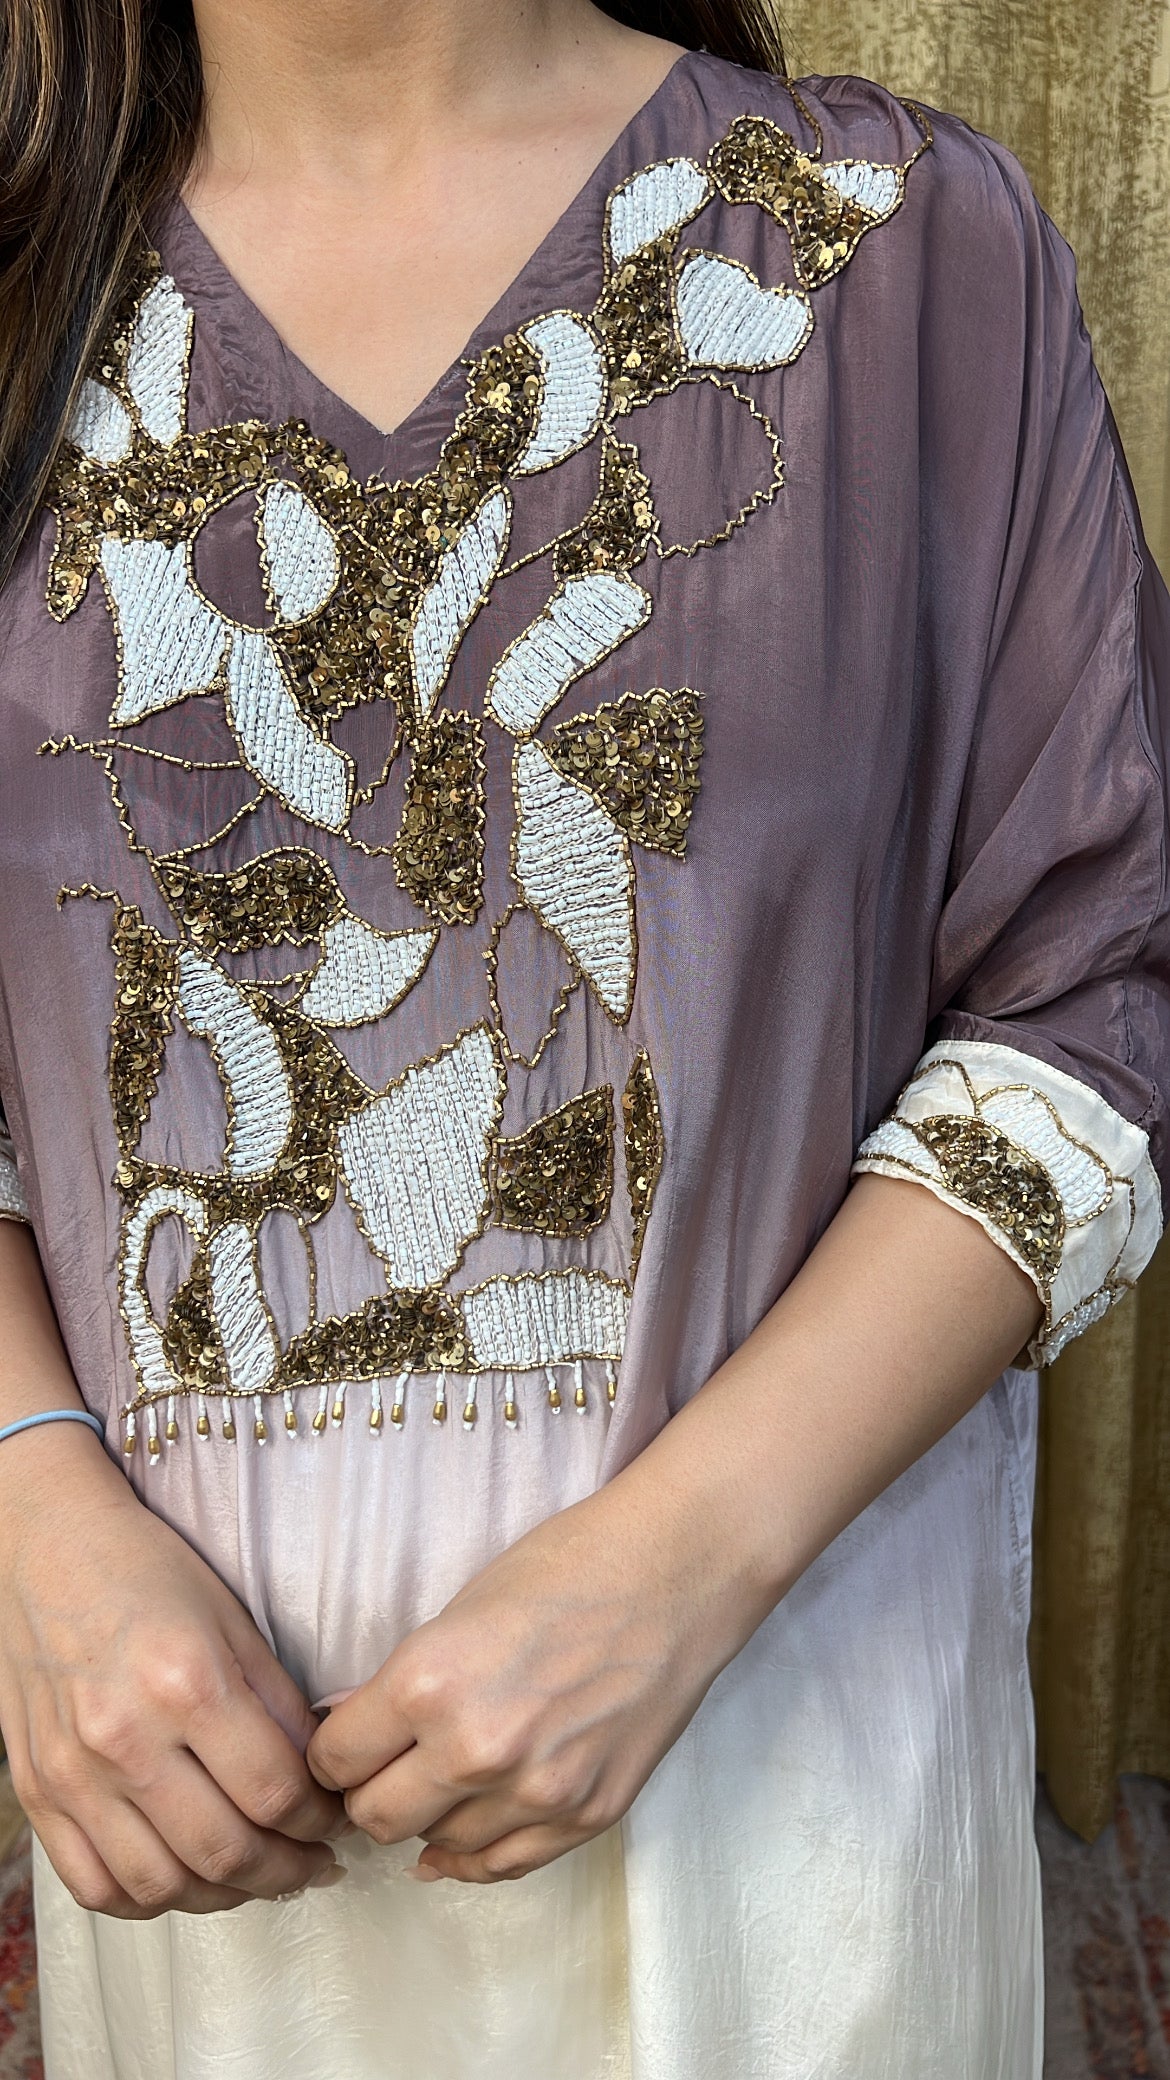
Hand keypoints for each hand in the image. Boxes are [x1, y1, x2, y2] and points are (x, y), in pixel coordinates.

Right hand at [0, 1426, 348, 1916]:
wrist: (46, 1550)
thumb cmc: (144, 1572)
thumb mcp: (232, 1619)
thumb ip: (278, 1704)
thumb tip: (322, 1774)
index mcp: (187, 1683)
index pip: (275, 1792)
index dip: (321, 1820)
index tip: (336, 1819)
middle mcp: (126, 1738)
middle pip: (225, 1850)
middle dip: (287, 1870)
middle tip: (313, 1863)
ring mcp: (74, 1774)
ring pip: (162, 1885)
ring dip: (224, 1896)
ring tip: (257, 1876)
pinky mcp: (38, 1793)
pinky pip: (95, 1885)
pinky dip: (147, 1900)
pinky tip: (184, 1879)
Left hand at [307, 1468, 748, 1884]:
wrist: (674, 1574)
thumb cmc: (566, 1568)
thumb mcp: (457, 1611)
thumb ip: (401, 1685)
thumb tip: (345, 1732)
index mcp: (429, 1683)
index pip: (337, 1761)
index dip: (334, 1752)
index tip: (344, 1746)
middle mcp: (476, 1750)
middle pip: (377, 1819)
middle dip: (369, 1794)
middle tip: (384, 1770)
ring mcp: (536, 1793)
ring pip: (438, 1848)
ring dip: (430, 1818)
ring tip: (445, 1779)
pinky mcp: (586, 1815)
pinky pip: (504, 1865)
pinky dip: (476, 1852)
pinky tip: (470, 1825)